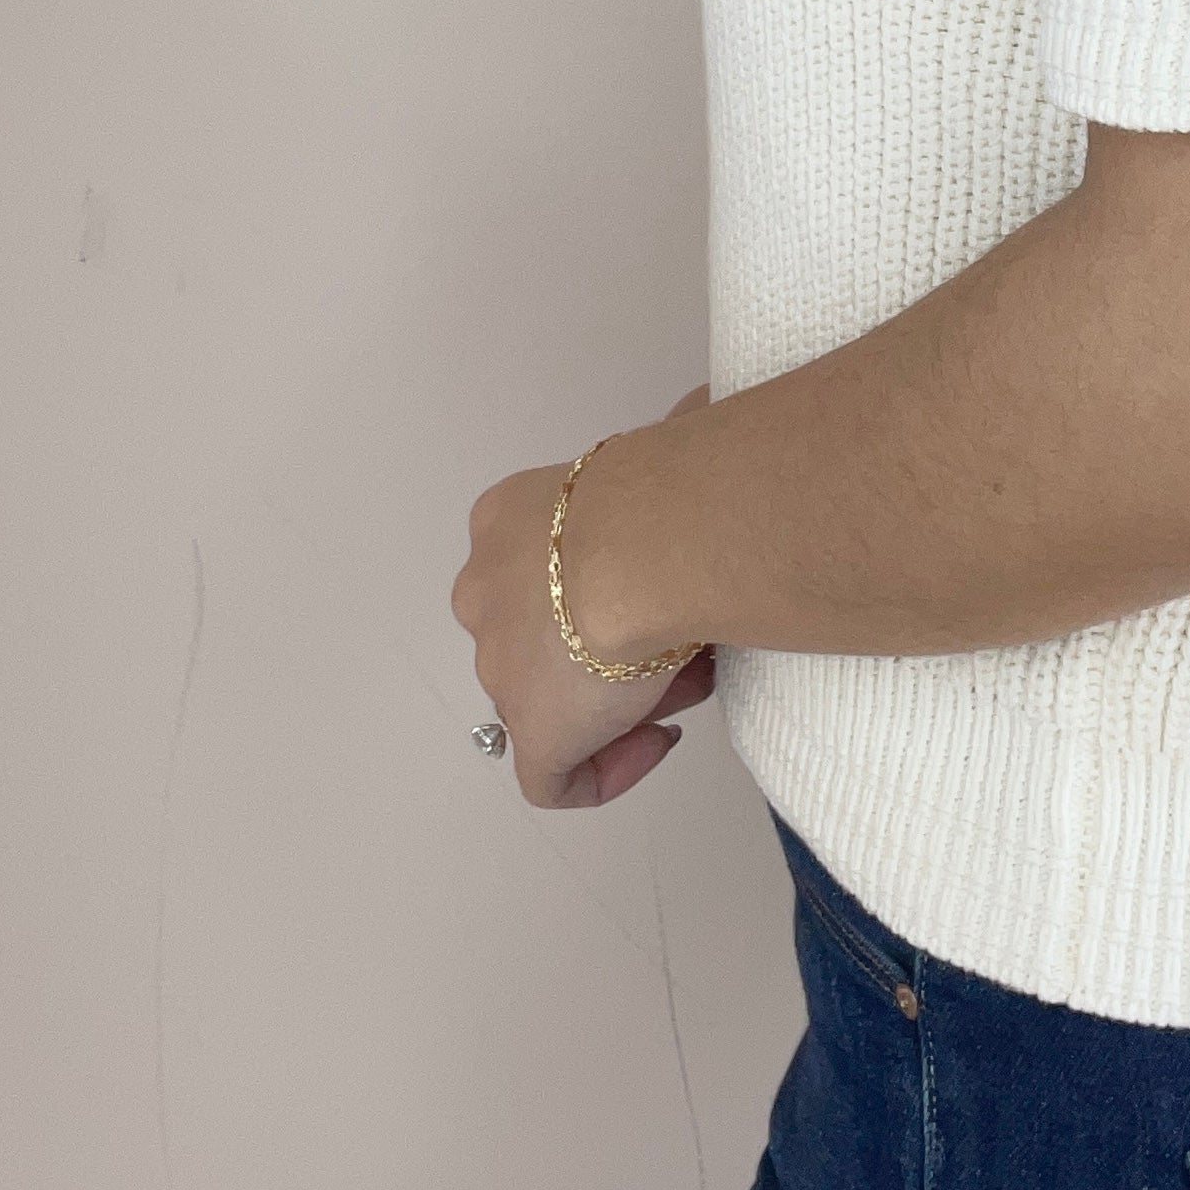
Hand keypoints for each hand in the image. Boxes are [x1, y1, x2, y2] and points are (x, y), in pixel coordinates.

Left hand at [451, 438, 715, 808]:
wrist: (646, 544)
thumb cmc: (664, 487)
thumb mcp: (662, 442)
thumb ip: (668, 443)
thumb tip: (703, 410)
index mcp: (507, 520)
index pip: (543, 565)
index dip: (610, 582)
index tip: (664, 585)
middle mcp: (486, 593)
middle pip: (546, 635)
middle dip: (614, 643)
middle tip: (683, 635)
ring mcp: (501, 670)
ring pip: (555, 699)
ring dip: (620, 696)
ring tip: (687, 677)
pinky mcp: (532, 736)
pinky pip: (555, 778)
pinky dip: (604, 772)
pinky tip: (657, 741)